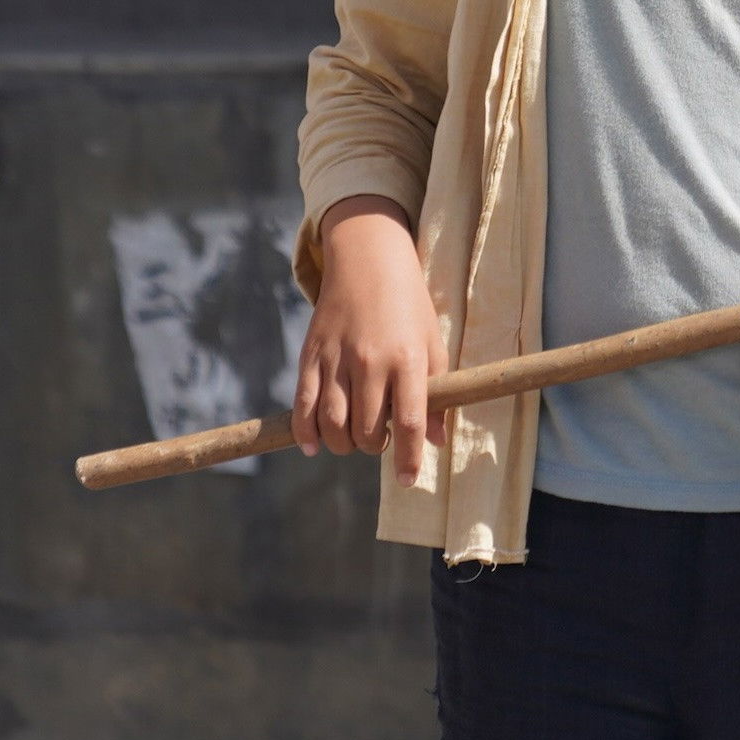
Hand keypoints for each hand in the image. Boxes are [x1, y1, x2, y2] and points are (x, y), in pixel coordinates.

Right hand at [290, 195, 447, 482]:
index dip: (407, 458)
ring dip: (343, 445)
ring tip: (353, 439)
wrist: (367, 259)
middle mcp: (370, 362)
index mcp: (407, 359)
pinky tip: (316, 444)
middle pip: (366, 430)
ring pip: (333, 425)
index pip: (408, 422)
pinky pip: (303, 407)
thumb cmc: (408, 305)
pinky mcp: (310, 357)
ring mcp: (336, 359)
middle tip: (378, 440)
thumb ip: (436, 393)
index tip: (407, 479)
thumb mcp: (432, 342)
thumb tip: (435, 440)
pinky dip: (307, 433)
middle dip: (373, 447)